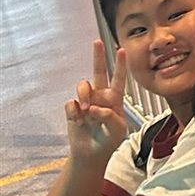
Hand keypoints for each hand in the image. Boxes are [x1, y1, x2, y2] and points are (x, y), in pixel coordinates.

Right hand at [65, 40, 128, 163]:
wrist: (92, 154)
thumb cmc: (109, 140)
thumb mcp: (117, 130)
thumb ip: (109, 116)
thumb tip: (93, 107)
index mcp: (115, 99)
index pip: (119, 79)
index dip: (120, 65)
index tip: (122, 50)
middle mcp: (100, 96)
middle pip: (98, 72)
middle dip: (98, 56)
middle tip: (97, 42)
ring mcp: (86, 101)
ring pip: (83, 86)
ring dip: (84, 95)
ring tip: (85, 111)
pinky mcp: (73, 109)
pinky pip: (71, 103)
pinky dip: (75, 112)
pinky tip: (79, 121)